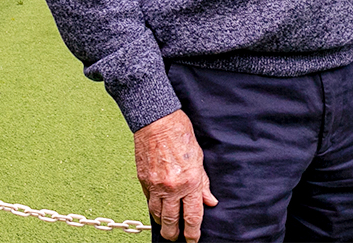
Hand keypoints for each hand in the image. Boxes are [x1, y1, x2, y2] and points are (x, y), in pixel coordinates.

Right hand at [134, 110, 216, 241]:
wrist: (157, 122)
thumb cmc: (182, 136)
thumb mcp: (199, 158)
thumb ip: (203, 183)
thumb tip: (210, 201)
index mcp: (190, 181)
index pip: (192, 215)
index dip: (192, 232)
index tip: (193, 240)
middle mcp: (171, 187)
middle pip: (171, 221)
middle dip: (174, 234)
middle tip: (177, 239)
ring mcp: (155, 185)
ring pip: (157, 215)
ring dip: (162, 224)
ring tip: (167, 229)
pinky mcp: (143, 181)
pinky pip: (148, 201)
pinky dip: (154, 209)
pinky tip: (158, 211)